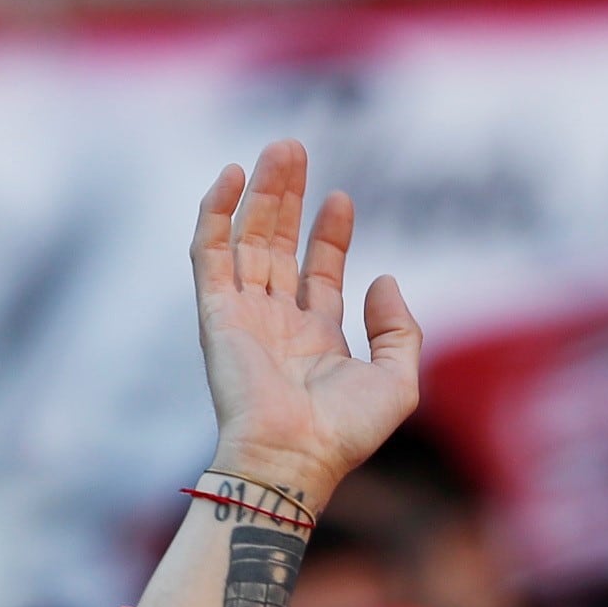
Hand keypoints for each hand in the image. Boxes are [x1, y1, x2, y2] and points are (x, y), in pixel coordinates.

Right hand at [193, 140, 422, 510]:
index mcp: (314, 340)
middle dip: (288, 197)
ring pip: (247, 239)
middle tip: (295, 149)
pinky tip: (232, 176)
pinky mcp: (214, 313)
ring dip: (260, 193)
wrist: (291, 458)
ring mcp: (242, 316)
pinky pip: (207, 252)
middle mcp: (275, 324)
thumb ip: (400, 329)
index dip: (329, 234)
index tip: (341, 198)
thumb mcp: (397, 381)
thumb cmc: (342, 434)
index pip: (317, 273)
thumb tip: (381, 277)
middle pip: (279, 245)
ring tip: (280, 149)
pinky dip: (214, 213)